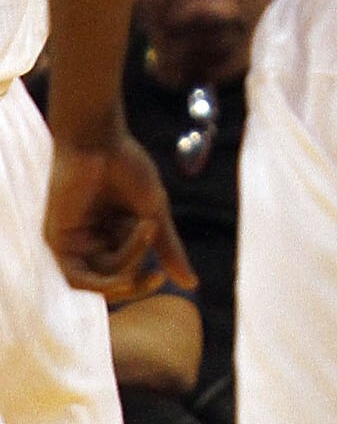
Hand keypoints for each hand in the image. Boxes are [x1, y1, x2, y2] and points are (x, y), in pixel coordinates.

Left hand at [45, 125, 195, 303]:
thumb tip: (191, 285)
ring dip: (127, 261)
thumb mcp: (153, 212)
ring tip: (144, 226)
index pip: (124, 272)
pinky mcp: (57, 242)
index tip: (162, 278)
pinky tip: (126, 276)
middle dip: (137, 262)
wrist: (99, 137)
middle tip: (153, 235)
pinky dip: (104, 283)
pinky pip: (78, 279)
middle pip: (114, 277)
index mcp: (107, 234)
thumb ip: (167, 248)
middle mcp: (86, 242)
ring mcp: (69, 243)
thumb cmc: (126, 166)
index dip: (141, 282)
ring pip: (101, 278)